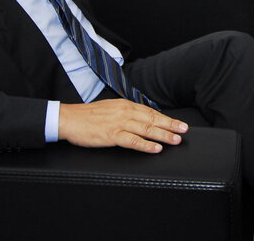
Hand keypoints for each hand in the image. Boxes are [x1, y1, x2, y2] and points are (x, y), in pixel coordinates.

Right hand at [58, 99, 188, 152]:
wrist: (69, 118)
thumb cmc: (88, 116)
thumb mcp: (110, 109)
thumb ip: (126, 113)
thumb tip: (141, 119)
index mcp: (125, 105)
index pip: (150, 112)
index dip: (166, 118)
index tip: (178, 123)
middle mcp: (125, 112)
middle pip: (152, 119)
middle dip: (170, 125)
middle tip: (184, 130)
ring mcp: (119, 123)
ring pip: (146, 129)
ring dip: (163, 135)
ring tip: (175, 140)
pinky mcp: (112, 135)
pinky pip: (132, 141)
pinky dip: (146, 145)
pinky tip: (156, 148)